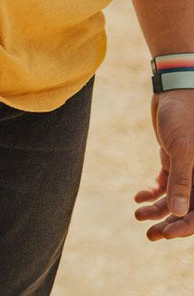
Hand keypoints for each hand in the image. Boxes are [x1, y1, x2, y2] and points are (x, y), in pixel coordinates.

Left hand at [134, 89, 193, 239]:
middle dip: (170, 223)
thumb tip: (180, 213)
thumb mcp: (182, 149)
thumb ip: (183, 180)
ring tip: (138, 216)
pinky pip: (166, 183)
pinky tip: (137, 197)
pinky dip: (152, 191)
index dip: (185, 227)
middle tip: (150, 234)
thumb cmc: (184, 116)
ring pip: (175, 198)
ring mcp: (189, 169)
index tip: (165, 234)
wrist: (174, 91)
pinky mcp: (174, 159)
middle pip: (188, 209)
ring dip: (158, 209)